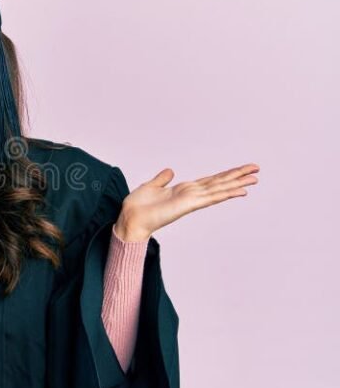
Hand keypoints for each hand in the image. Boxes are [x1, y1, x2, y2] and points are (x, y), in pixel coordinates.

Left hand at [114, 163, 259, 241]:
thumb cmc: (138, 206)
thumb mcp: (151, 186)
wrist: (130, 218)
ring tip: (256, 178)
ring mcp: (192, 200)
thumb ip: (162, 179)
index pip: (210, 180)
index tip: (240, 169)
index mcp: (183, 190)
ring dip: (238, 183)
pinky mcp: (189, 204)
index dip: (225, 174)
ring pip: (220, 189)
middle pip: (220, 183)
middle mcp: (191, 194)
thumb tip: (171, 171)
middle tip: (257, 169)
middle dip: (238, 176)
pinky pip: (212, 197)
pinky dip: (226, 193)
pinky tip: (240, 191)